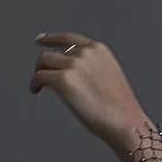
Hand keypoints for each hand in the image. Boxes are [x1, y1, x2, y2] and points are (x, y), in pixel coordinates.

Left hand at [29, 31, 149, 154]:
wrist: (126, 122)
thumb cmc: (121, 109)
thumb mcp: (110, 77)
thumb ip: (92, 68)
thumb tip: (70, 73)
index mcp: (99, 50)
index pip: (69, 38)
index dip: (51, 38)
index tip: (40, 40)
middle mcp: (85, 53)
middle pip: (52, 53)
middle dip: (45, 65)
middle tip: (42, 77)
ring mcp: (74, 65)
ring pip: (43, 62)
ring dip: (39, 73)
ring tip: (39, 86)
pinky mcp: (62, 80)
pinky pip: (39, 76)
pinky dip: (35, 83)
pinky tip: (36, 90)